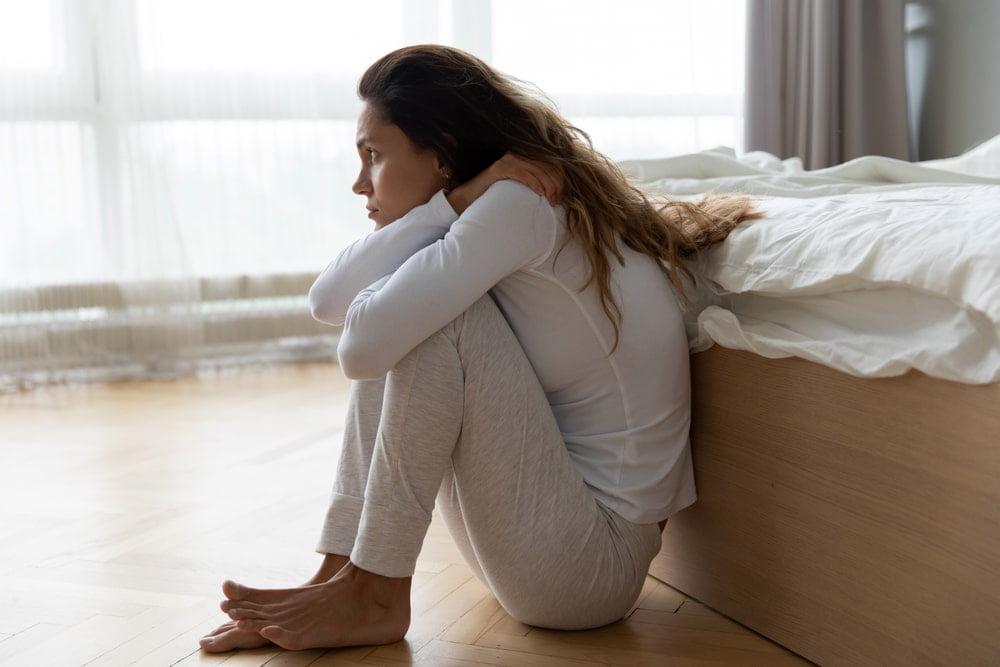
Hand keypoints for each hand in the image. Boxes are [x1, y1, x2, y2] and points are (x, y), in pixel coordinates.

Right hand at [447, 151, 564, 214]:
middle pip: (545, 166)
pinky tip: (539, 193)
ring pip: (536, 169)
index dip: (560, 178)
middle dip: (556, 184)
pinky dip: (533, 183)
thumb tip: (558, 191)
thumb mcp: (520, 188)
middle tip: (556, 200)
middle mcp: (517, 155)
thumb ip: (535, 184)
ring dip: (547, 185)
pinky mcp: (499, 168)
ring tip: (550, 199)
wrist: (470, 200)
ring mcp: (507, 160)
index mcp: (524, 157)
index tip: (561, 195)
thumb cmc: (497, 197)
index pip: (550, 163)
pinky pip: (522, 173)